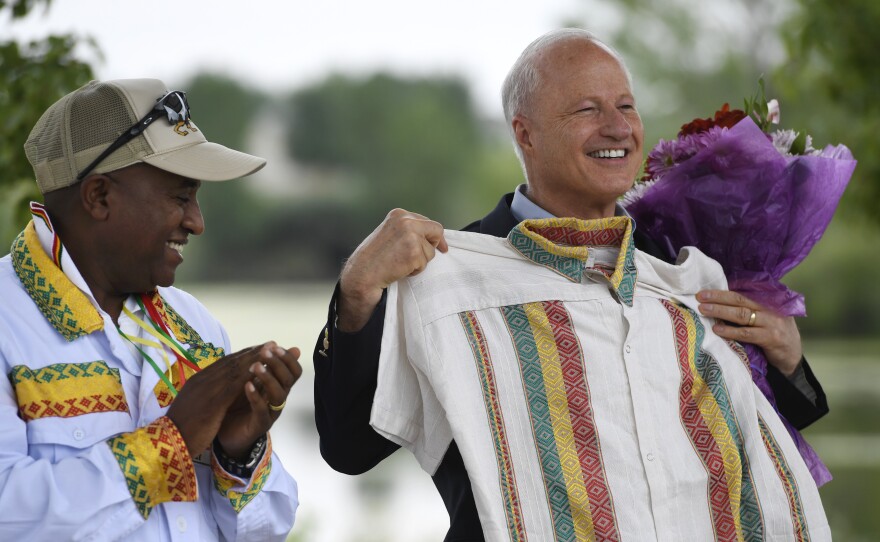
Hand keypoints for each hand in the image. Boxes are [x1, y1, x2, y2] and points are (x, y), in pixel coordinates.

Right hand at [165, 345, 265, 455]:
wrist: (167, 441)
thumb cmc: (179, 426)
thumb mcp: (192, 405)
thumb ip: (202, 395)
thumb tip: (212, 391)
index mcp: (198, 381)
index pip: (224, 364)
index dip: (242, 355)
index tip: (257, 349)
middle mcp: (203, 380)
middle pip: (232, 362)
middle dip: (253, 352)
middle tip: (271, 344)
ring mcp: (208, 389)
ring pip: (236, 369)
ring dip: (255, 358)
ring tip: (272, 350)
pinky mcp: (214, 402)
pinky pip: (235, 385)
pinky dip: (250, 375)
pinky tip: (264, 371)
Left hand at [216, 343, 301, 458]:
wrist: (228, 435)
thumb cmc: (241, 404)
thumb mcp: (253, 381)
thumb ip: (266, 365)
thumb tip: (287, 347)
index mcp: (278, 387)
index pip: (294, 371)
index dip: (287, 358)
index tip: (274, 346)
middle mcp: (278, 399)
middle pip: (289, 380)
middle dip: (278, 364)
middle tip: (264, 353)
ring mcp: (270, 412)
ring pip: (279, 395)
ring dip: (268, 378)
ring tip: (255, 367)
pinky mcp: (259, 425)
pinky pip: (262, 410)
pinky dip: (256, 396)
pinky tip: (247, 385)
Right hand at [338, 208, 447, 331]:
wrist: (363, 273)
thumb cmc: (373, 258)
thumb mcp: (390, 234)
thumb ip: (407, 231)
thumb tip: (430, 237)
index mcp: (399, 215)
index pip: (426, 221)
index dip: (434, 235)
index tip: (441, 245)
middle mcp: (406, 221)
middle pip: (436, 230)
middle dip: (435, 244)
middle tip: (428, 256)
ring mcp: (411, 236)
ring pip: (431, 251)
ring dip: (420, 261)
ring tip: (401, 263)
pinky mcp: (414, 252)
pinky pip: (425, 263)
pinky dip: (415, 270)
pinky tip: (400, 268)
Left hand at [697, 289, 802, 375]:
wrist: (792, 356)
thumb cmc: (773, 334)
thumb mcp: (765, 317)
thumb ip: (749, 308)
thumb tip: (719, 302)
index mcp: (768, 300)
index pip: (743, 292)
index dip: (723, 291)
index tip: (705, 290)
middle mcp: (771, 308)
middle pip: (740, 299)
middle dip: (718, 297)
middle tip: (700, 296)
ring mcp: (772, 323)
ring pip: (742, 314)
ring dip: (720, 311)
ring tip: (704, 310)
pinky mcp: (771, 338)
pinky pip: (746, 333)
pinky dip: (730, 331)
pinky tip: (717, 329)